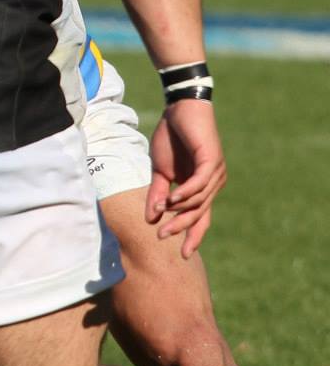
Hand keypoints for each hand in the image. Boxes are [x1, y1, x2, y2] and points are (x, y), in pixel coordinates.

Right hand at [147, 100, 224, 257]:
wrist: (180, 110)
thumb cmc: (171, 138)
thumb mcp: (159, 170)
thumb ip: (158, 193)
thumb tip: (151, 217)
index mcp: (202, 188)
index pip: (201, 218)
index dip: (193, 236)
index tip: (185, 255)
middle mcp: (213, 184)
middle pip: (200, 213)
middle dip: (182, 227)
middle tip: (163, 237)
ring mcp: (215, 173)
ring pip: (199, 200)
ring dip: (180, 210)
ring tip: (162, 216)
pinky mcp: (212, 160)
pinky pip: (200, 183)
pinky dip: (186, 193)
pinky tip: (173, 199)